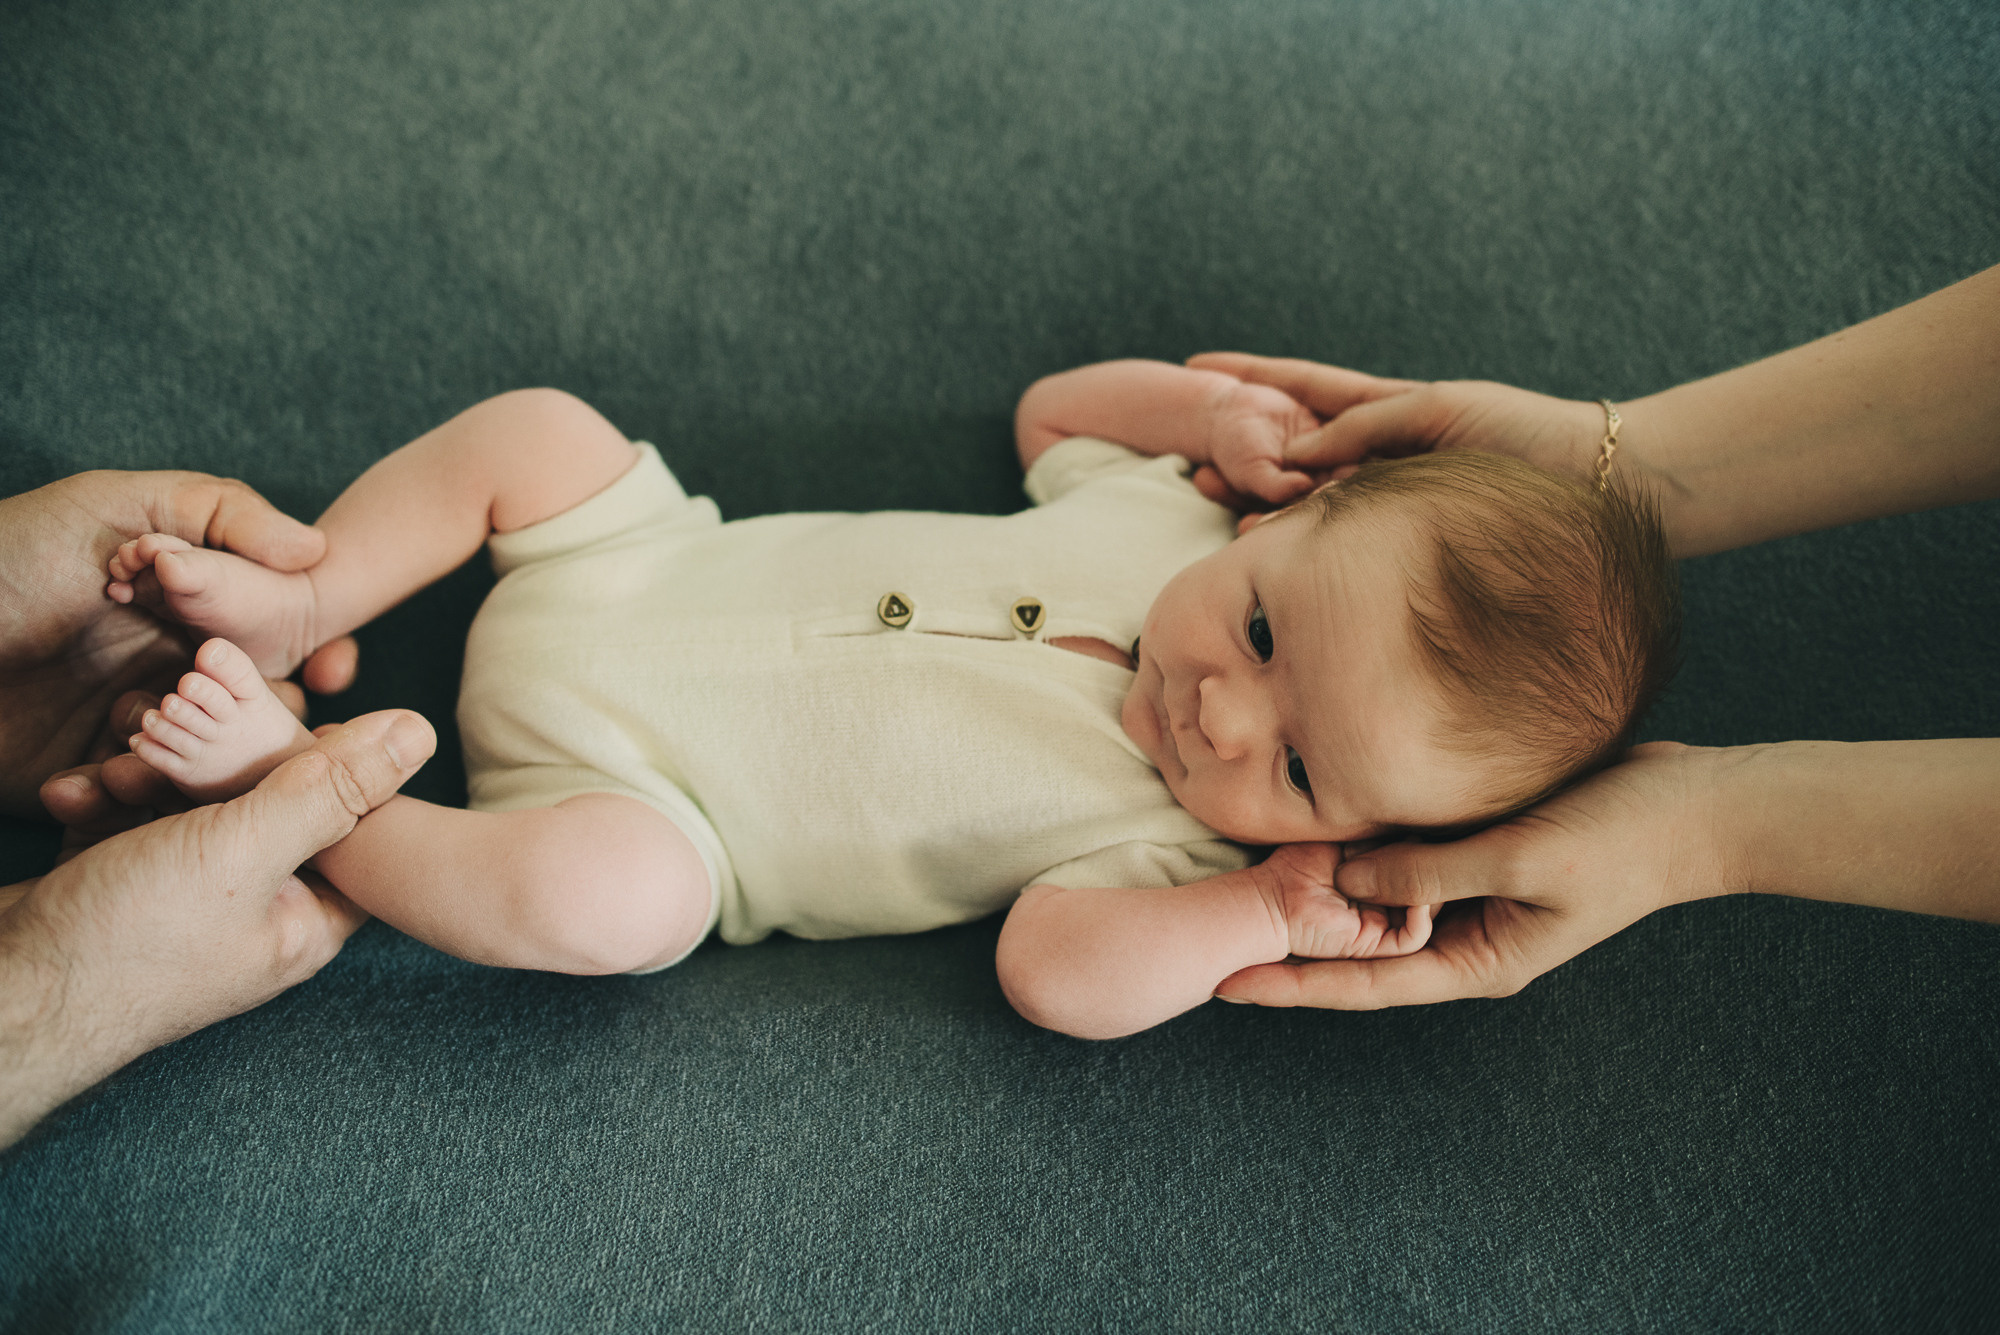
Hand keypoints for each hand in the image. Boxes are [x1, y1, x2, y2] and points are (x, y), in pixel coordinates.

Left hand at [0, 471, 358, 817]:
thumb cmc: (5, 559)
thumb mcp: (114, 506)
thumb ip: (222, 514)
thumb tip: (316, 550)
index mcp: (196, 615)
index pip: (288, 646)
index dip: (323, 659)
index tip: (334, 669)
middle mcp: (175, 677)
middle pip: (265, 722)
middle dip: (263, 735)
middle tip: (222, 726)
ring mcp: (133, 735)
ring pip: (209, 778)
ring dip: (187, 776)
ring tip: (127, 750)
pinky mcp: (85, 784)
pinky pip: (134, 815)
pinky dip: (116, 806)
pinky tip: (78, 780)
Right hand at [0, 709, 434, 1146]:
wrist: (0, 1001)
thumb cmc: (127, 942)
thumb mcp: (243, 851)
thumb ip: (330, 791)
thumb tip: (417, 734)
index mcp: (307, 916)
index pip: (350, 820)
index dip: (322, 757)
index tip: (276, 717)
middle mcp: (255, 911)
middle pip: (263, 799)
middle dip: (210, 757)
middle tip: (162, 735)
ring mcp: (185, 901)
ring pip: (188, 801)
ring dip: (143, 772)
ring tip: (109, 775)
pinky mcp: (121, 888)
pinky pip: (128, 819)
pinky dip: (99, 800)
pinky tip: (70, 796)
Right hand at [1187, 353, 1624, 505]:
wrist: (1593, 483)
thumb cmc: (1525, 435)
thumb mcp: (1438, 411)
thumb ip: (1366, 426)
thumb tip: (1296, 450)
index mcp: (1391, 411)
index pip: (1307, 385)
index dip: (1253, 373)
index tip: (1198, 366)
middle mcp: (1382, 456)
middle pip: (1295, 450)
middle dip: (1245, 454)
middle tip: (1197, 470)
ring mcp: (1388, 498)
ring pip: (1311, 498)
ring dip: (1268, 504)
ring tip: (1229, 513)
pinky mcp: (1400, 538)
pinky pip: (1339, 534)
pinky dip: (1305, 537)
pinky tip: (1275, 545)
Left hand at [1217, 743, 1728, 1006]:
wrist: (1696, 805)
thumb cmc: (1621, 840)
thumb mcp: (1519, 858)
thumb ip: (1430, 872)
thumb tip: (1342, 884)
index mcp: (1479, 960)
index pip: (1366, 985)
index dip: (1293, 986)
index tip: (1226, 983)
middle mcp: (1468, 935)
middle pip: (1362, 949)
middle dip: (1294, 944)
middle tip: (1217, 933)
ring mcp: (1474, 894)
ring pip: (1380, 903)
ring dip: (1324, 895)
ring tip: (1248, 886)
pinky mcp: (1481, 849)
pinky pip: (1408, 857)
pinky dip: (1366, 849)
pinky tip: (1317, 833)